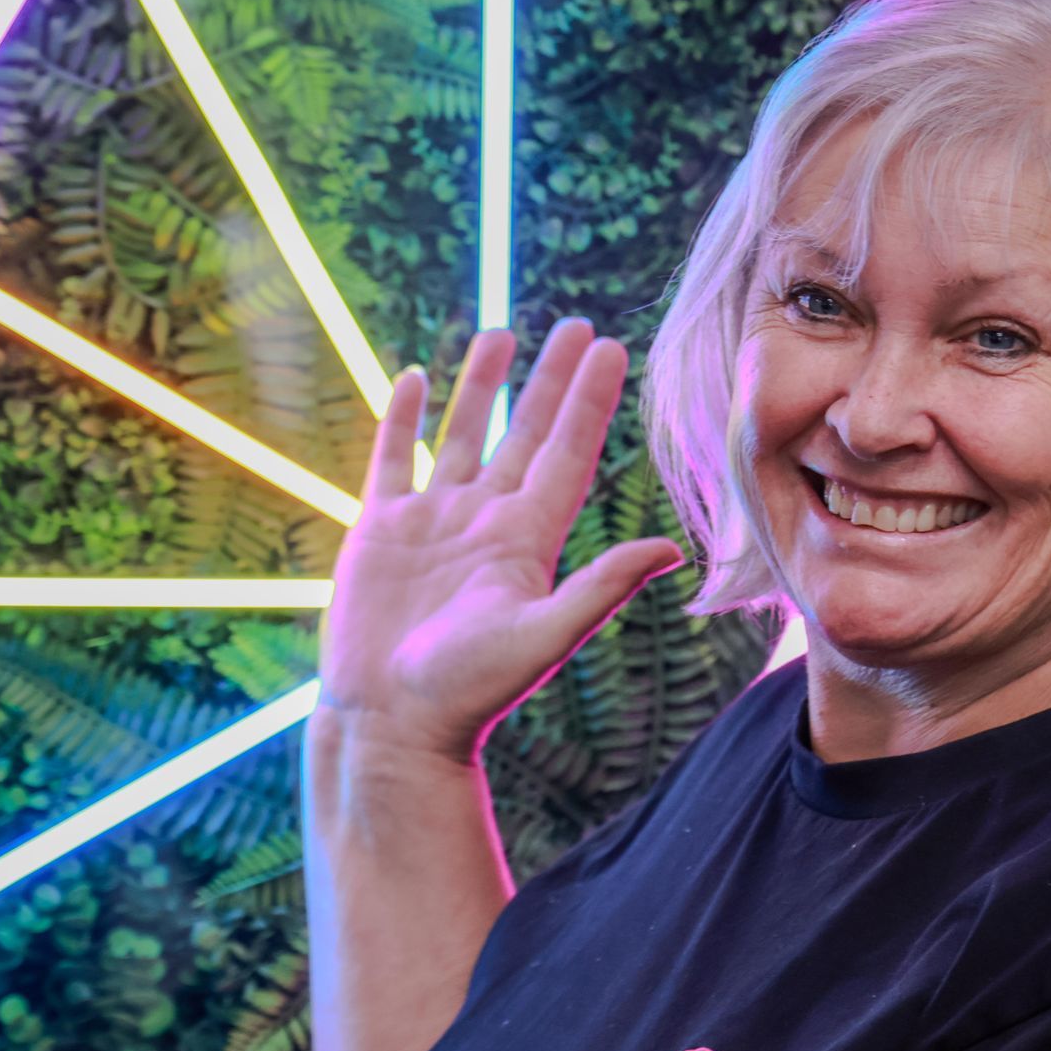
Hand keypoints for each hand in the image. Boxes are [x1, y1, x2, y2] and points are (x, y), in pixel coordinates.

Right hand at [311, 318, 686, 765]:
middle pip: (526, 432)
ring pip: (463, 435)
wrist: (390, 726)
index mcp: (527, 540)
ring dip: (482, 385)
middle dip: (551, 379)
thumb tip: (670, 549)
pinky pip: (394, 459)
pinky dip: (404, 418)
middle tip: (578, 323)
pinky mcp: (380, 531)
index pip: (566, 452)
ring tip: (499, 332)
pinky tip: (417, 378)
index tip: (612, 347)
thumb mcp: (542, 635)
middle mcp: (485, 522)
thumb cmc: (467, 693)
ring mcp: (432, 523)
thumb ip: (601, 587)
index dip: (589, 400)